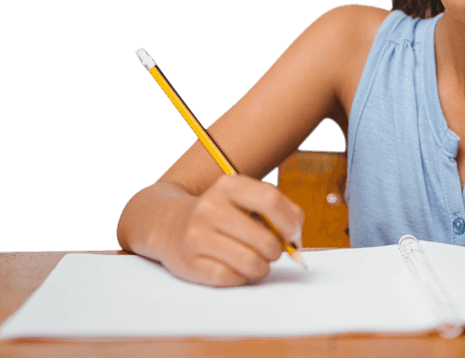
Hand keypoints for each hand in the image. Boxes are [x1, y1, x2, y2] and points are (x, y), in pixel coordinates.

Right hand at [154, 175, 303, 286]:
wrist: (167, 223)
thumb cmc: (220, 213)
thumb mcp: (244, 198)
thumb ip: (278, 210)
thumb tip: (297, 238)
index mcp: (228, 186)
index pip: (270, 200)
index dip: (290, 222)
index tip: (293, 234)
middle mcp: (210, 208)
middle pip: (265, 239)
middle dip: (276, 251)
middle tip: (270, 251)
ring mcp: (197, 236)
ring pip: (251, 263)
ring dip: (262, 268)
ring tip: (256, 262)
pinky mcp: (189, 263)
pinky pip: (232, 278)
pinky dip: (241, 277)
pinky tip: (235, 268)